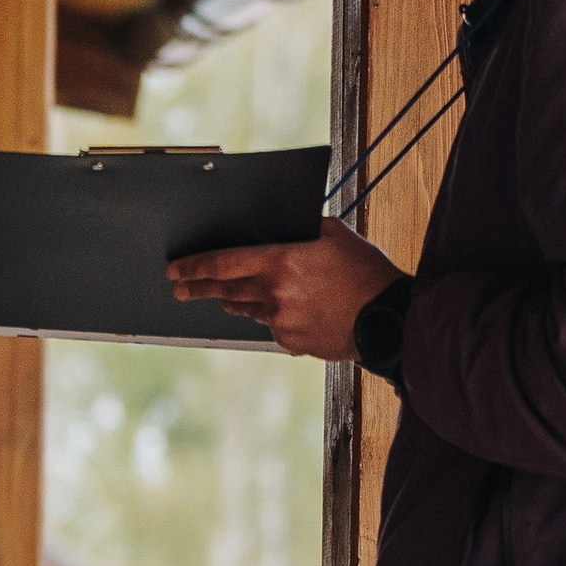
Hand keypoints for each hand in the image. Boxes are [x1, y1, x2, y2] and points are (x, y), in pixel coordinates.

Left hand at [168, 220, 400, 362]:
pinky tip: (286, 310)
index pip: (224, 263)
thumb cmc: (367, 273)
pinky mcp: (292, 342)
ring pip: (247, 310)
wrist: (390, 320)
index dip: (194, 266)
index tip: (175, 270)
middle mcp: (275, 294)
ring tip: (224, 297)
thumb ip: (304, 228)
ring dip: (234, 302)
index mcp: (282, 262)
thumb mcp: (337, 235)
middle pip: (226, 291)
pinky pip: (272, 327)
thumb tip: (284, 224)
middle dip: (199, 288)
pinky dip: (272, 317)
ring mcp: (282, 322)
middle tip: (180, 287)